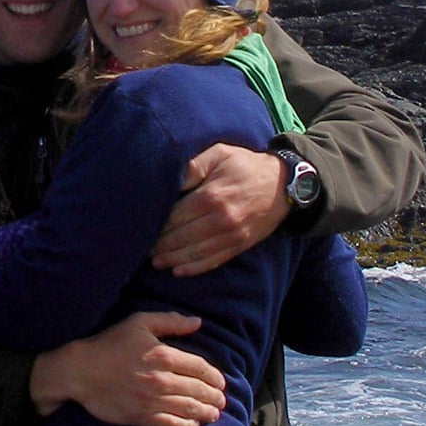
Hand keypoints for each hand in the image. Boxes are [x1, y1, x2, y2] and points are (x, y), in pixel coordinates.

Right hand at [29, 311, 226, 425]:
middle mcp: (162, 379)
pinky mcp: (141, 416)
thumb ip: (170, 321)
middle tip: (221, 400)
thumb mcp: (138, 323)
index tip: (220, 382)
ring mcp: (152, 400)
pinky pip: (171, 425)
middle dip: (214, 397)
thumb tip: (197, 322)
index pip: (200, 368)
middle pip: (198, 390)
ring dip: (206, 413)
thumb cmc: (109, 344)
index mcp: (164, 355)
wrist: (80, 370)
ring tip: (214, 414)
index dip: (214, 376)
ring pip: (189, 409)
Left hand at [155, 143, 289, 275]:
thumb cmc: (245, 165)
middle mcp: (221, 219)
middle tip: (142, 249)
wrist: (284, 184)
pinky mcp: (240, 244)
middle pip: (182, 237)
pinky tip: (179, 271)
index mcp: (212, 196)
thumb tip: (170, 179)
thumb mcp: (219, 154)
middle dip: (160, 245)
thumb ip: (193, 166)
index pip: (175, 217)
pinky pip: (214, 260)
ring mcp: (232, 235)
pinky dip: (195, 268)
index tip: (142, 228)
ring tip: (155, 262)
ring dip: (173, 260)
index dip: (157, 225)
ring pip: (196, 253)